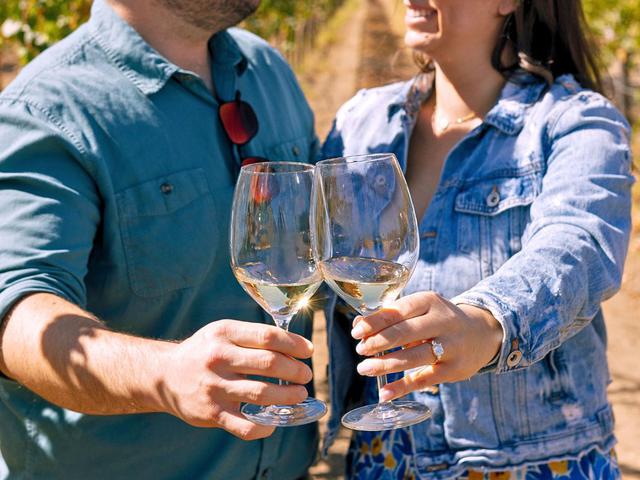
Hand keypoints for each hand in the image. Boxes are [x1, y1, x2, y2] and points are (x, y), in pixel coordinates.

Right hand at [159, 320, 313, 439]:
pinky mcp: (212, 413)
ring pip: (262, 394)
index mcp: (224, 333)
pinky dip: (266, 426)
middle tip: (306, 375)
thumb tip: (295, 346)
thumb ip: (253, 336)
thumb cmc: (204, 351)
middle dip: (295, 371)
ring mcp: (215, 387)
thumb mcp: (223, 332)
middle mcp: (218, 358)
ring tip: (299, 394)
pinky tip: (274, 422)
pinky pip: (245, 426)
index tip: (307, 351)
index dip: (294, 344)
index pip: (268, 336)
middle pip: (269, 363)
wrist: (164, 375)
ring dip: (288, 396)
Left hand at [351, 292, 502, 401]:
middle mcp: (443, 321)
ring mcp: (451, 346)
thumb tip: (358, 325)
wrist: (482, 334)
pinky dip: (402, 387)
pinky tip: (384, 393)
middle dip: (379, 342)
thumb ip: (391, 317)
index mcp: (429, 301)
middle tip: (360, 350)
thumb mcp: (420, 310)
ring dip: (386, 364)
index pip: (399, 310)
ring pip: (414, 356)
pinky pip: (424, 379)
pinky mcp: (454, 369)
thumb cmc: (438, 320)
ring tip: (365, 369)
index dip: (375, 322)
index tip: (357, 332)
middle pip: (406, 332)